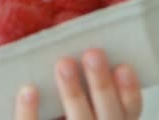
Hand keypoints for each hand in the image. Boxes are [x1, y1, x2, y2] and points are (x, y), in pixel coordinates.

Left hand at [15, 49, 141, 119]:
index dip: (129, 91)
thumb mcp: (86, 99)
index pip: (129, 110)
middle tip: (93, 54)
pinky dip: (30, 111)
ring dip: (72, 92)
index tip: (124, 67)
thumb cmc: (62, 105)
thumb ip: (89, 81)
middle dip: (101, 84)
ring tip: (64, 63)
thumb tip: (85, 45)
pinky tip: (28, 90)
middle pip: (107, 114)